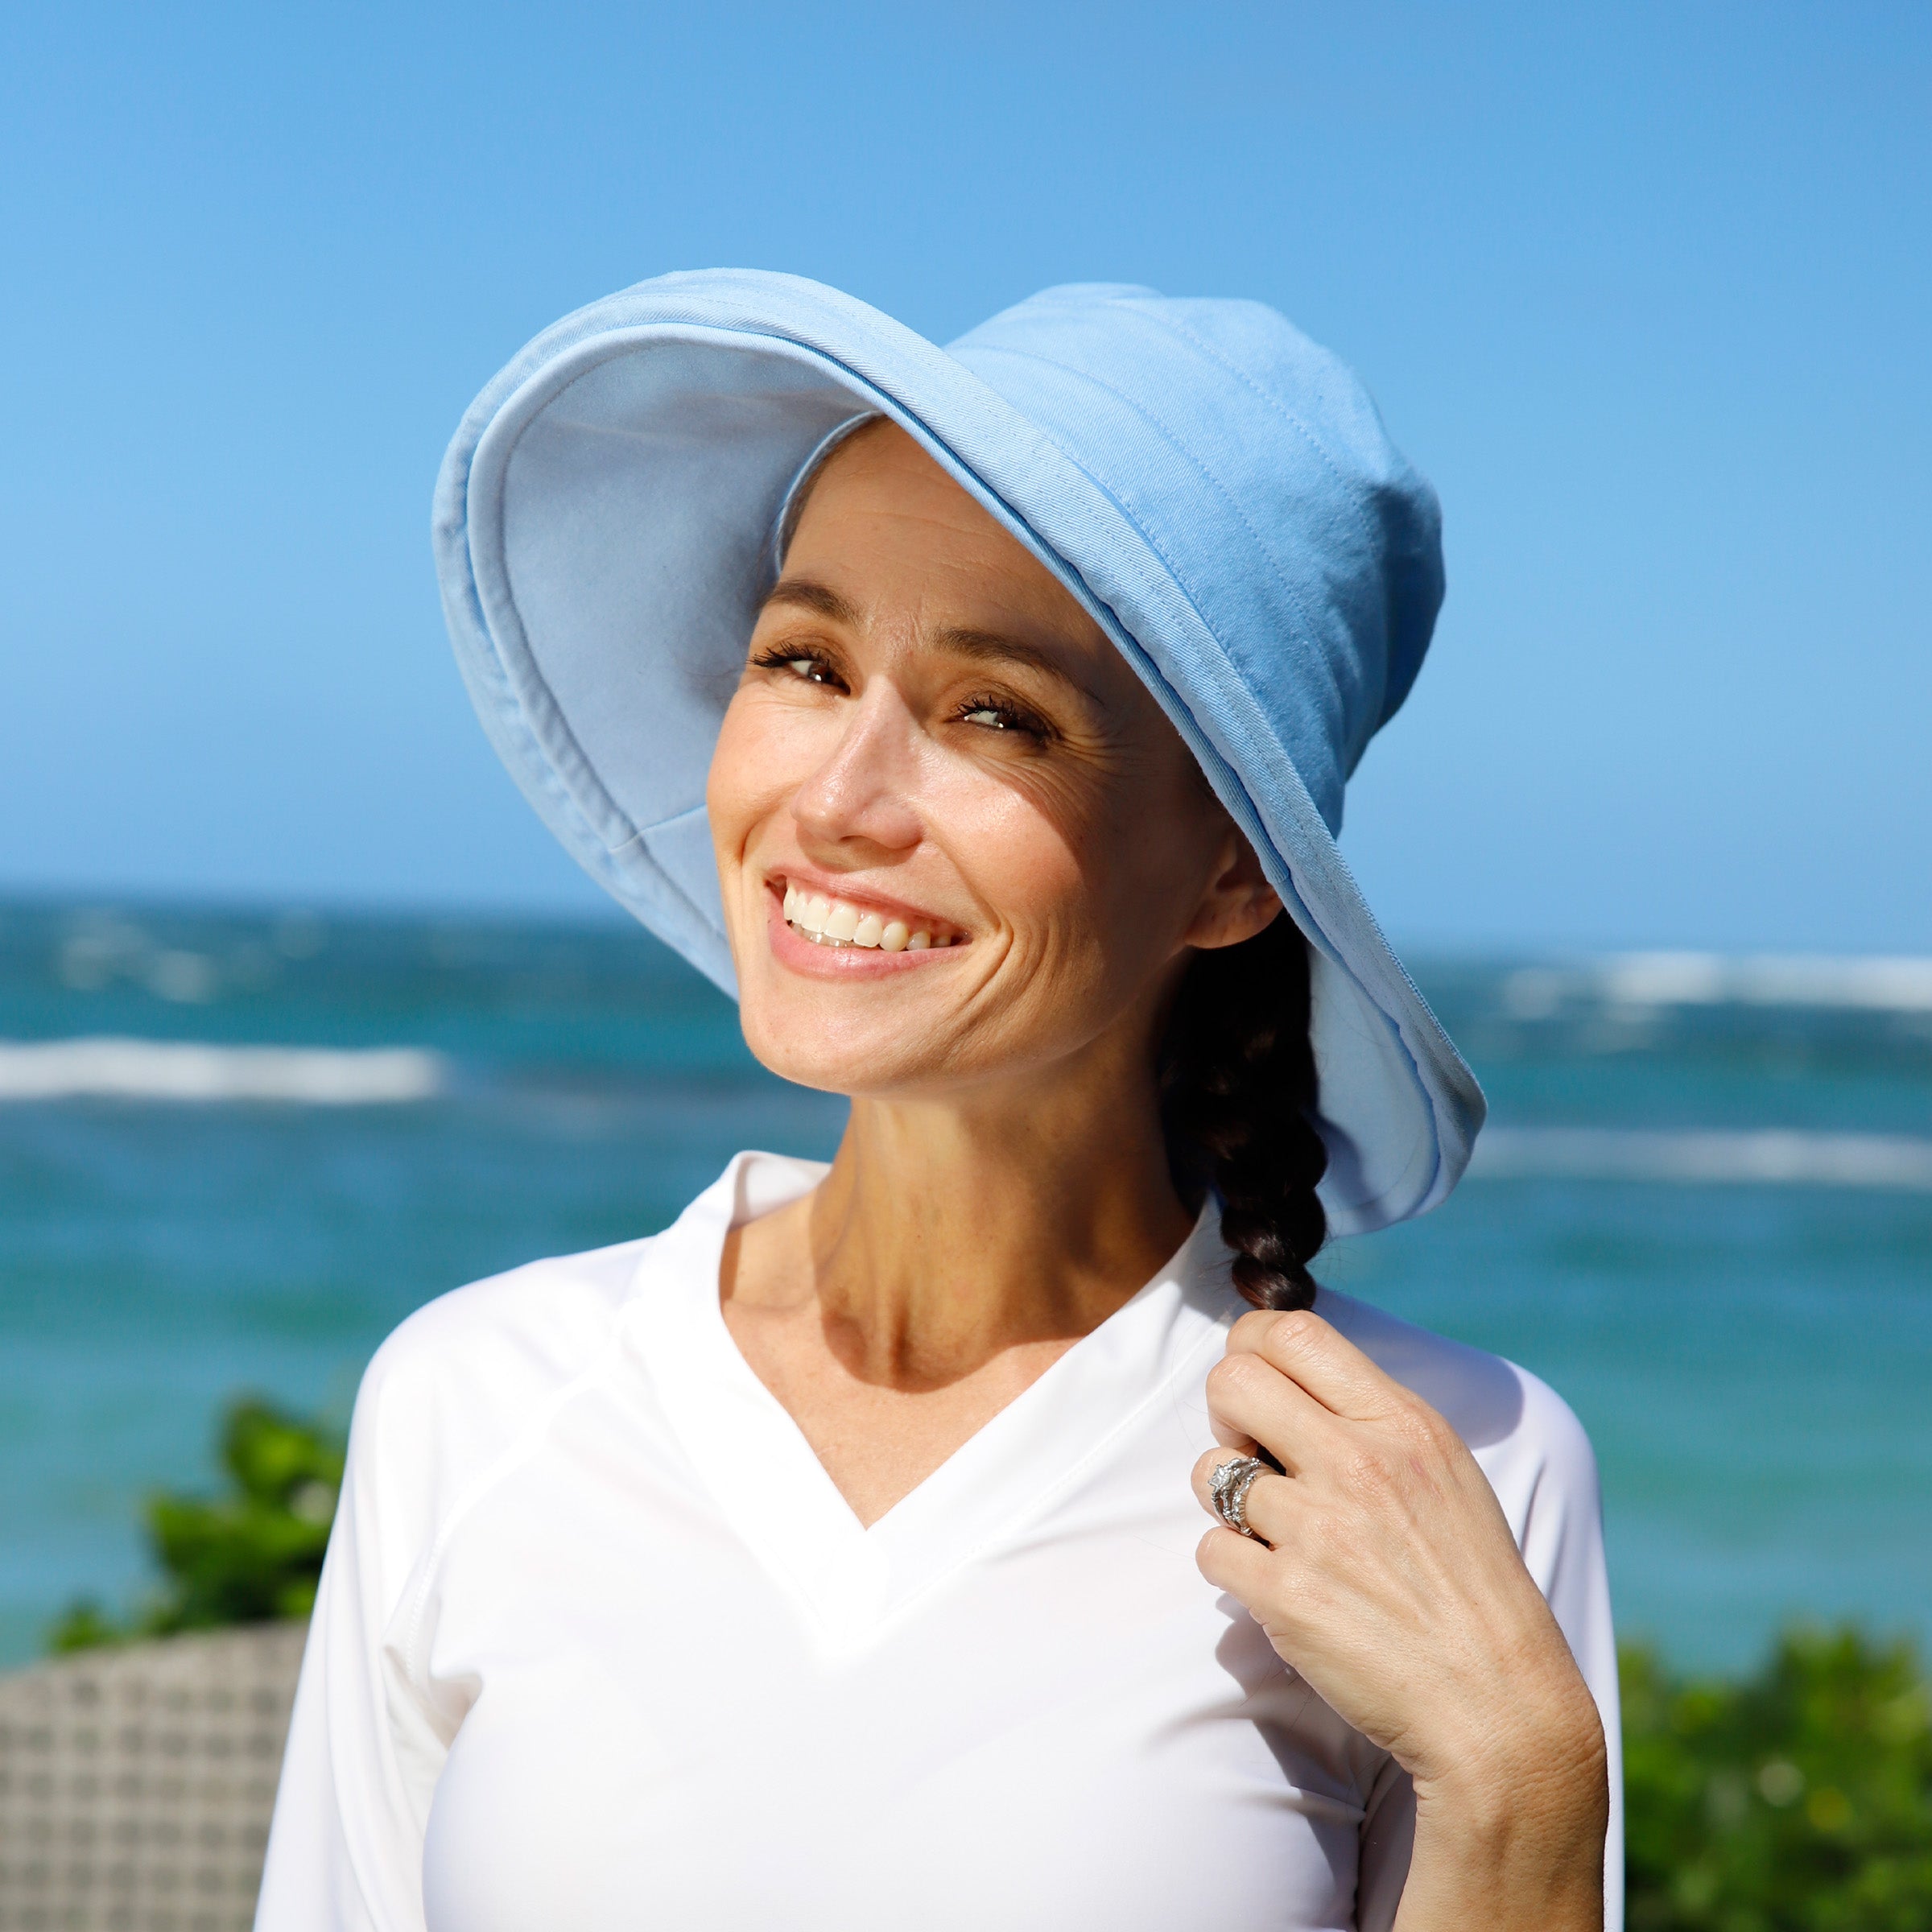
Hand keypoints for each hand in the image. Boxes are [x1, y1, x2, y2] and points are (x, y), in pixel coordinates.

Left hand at [1192, 1310, 1607, 1931]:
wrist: (1500, 1705)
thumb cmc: (1471, 1586)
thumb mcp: (1445, 1472)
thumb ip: (1373, 1419)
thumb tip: (1290, 1378)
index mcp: (1402, 1424)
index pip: (1294, 1331)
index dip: (1252, 1345)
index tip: (1258, 1384)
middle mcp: (1359, 1462)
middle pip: (1232, 1380)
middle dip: (1225, 1411)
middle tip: (1252, 1452)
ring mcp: (1320, 1529)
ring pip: (1210, 1470)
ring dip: (1227, 1499)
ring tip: (1273, 1529)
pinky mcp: (1287, 1596)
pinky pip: (1211, 1550)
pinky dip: (1233, 1567)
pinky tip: (1277, 1583)